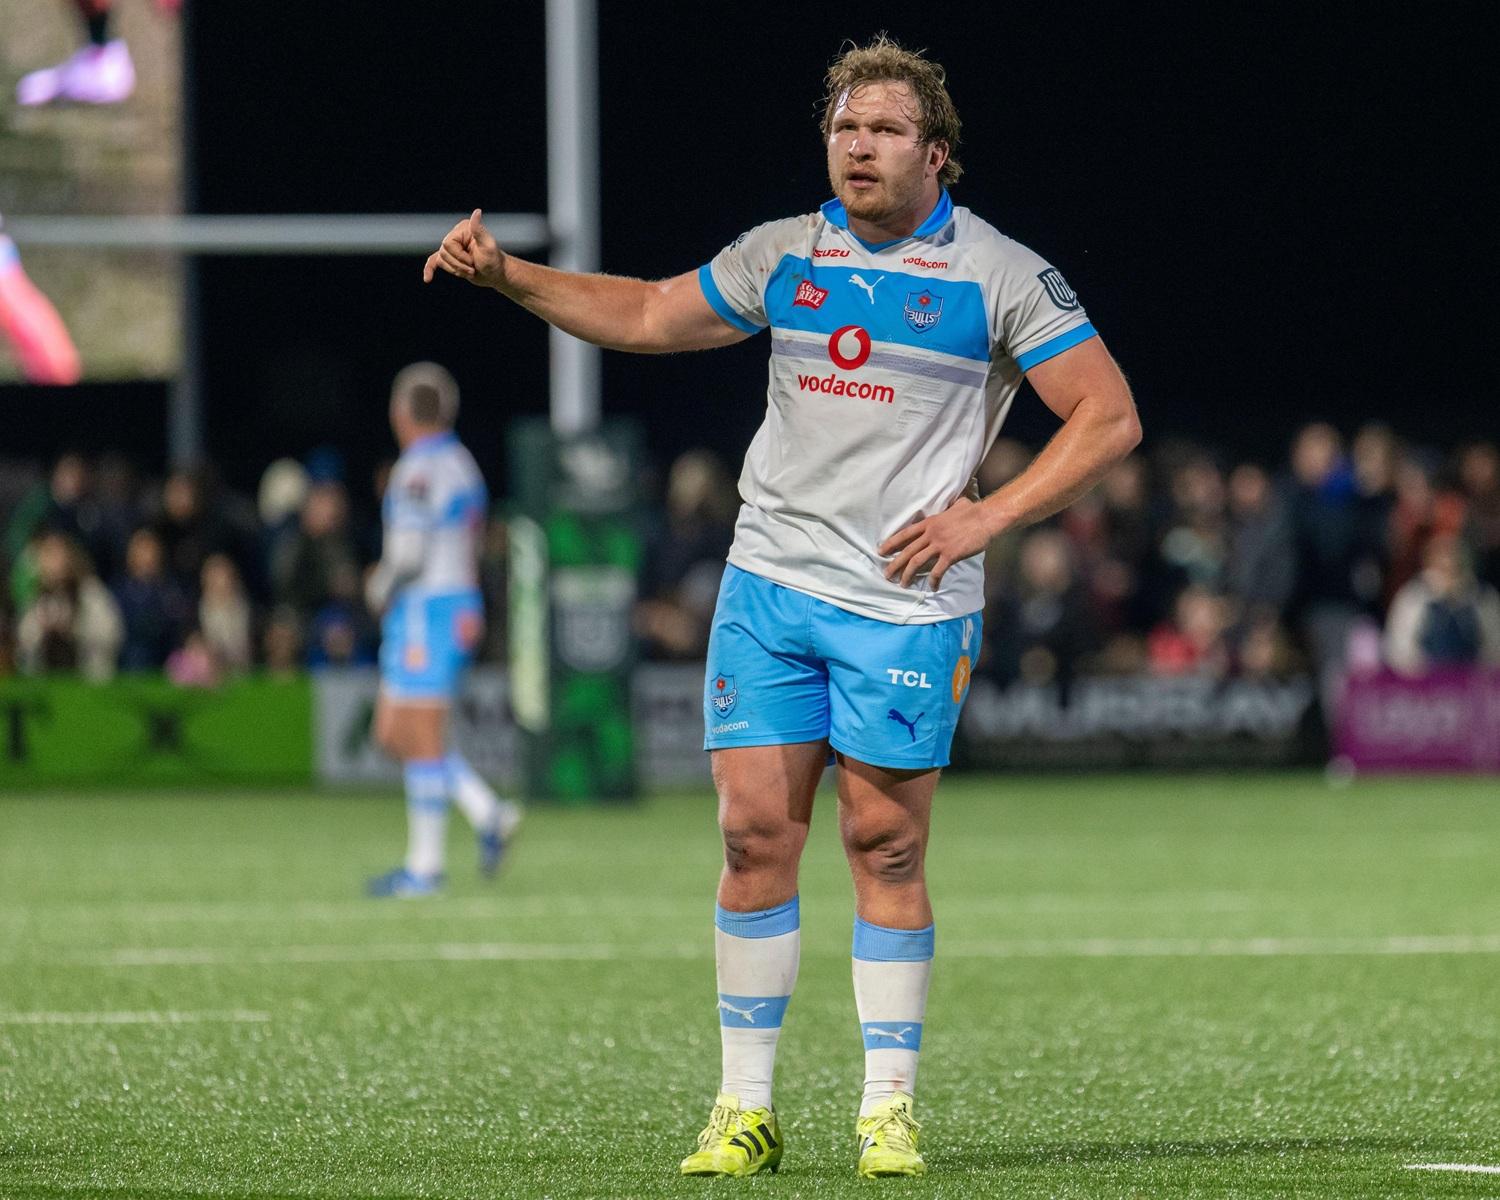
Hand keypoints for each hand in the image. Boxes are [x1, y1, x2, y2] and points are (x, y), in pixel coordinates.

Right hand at [422, 208, 506, 287]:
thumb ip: (479, 230)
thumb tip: (477, 212)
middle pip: (443, 253)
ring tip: (470, 271)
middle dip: (458, 265)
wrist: (496, 274)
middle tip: (473, 269)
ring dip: (455, 270)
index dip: (458, 256)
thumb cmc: (494, 260)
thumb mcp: (488, 246)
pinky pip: (434, 262)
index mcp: (463, 229)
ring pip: (441, 260)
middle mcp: (455, 235)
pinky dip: (429, 269)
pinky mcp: (450, 258)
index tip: (473, 262)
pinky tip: (427, 279)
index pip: (447, 244)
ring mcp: (452, 247)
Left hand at [879, 495, 995, 589]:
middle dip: (895, 564)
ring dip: (908, 575)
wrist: (986, 518)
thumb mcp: (956, 506)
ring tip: (902, 584)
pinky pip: (937, 571)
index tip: (881, 551)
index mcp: (929, 523)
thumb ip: (949, 508)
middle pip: (907, 551)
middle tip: (887, 575)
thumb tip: (955, 505)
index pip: (905, 534)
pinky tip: (932, 587)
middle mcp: (930, 534)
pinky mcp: (950, 555)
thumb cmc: (973, 511)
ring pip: (917, 562)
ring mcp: (940, 545)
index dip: (892, 543)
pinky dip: (933, 580)